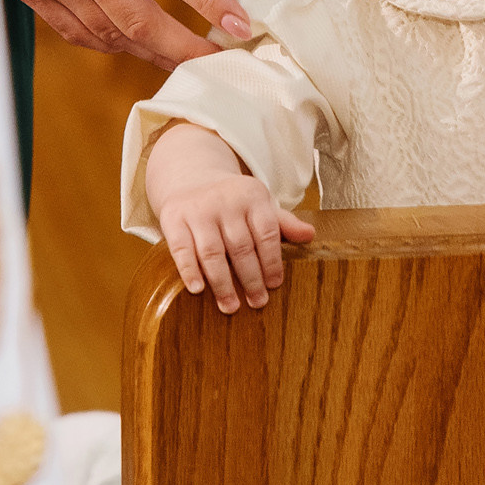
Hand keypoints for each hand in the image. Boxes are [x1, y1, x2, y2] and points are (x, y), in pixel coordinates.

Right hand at [0, 0, 250, 68]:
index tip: (241, 25)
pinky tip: (127, 43)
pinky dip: (105, 42)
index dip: (210, 1)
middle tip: (220, 65)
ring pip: (106, 33)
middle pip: (141, 20)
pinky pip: (71, 29)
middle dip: (185, 50)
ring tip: (182, 61)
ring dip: (148, 52)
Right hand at [146, 124, 312, 313]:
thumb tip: (311, 235)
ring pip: (212, 252)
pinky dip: (190, 270)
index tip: (275, 285)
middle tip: (258, 302)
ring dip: (222, 283)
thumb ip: (283, 223)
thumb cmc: (233, 201)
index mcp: (252, 196)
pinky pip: (182, 249)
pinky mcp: (174, 219)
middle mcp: (226, 201)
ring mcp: (198, 210)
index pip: (266, 232)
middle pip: (241, 246)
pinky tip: (198, 289)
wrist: (191, 179)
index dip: (272, 261)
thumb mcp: (259, 205)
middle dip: (250, 278)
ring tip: (231, 306)